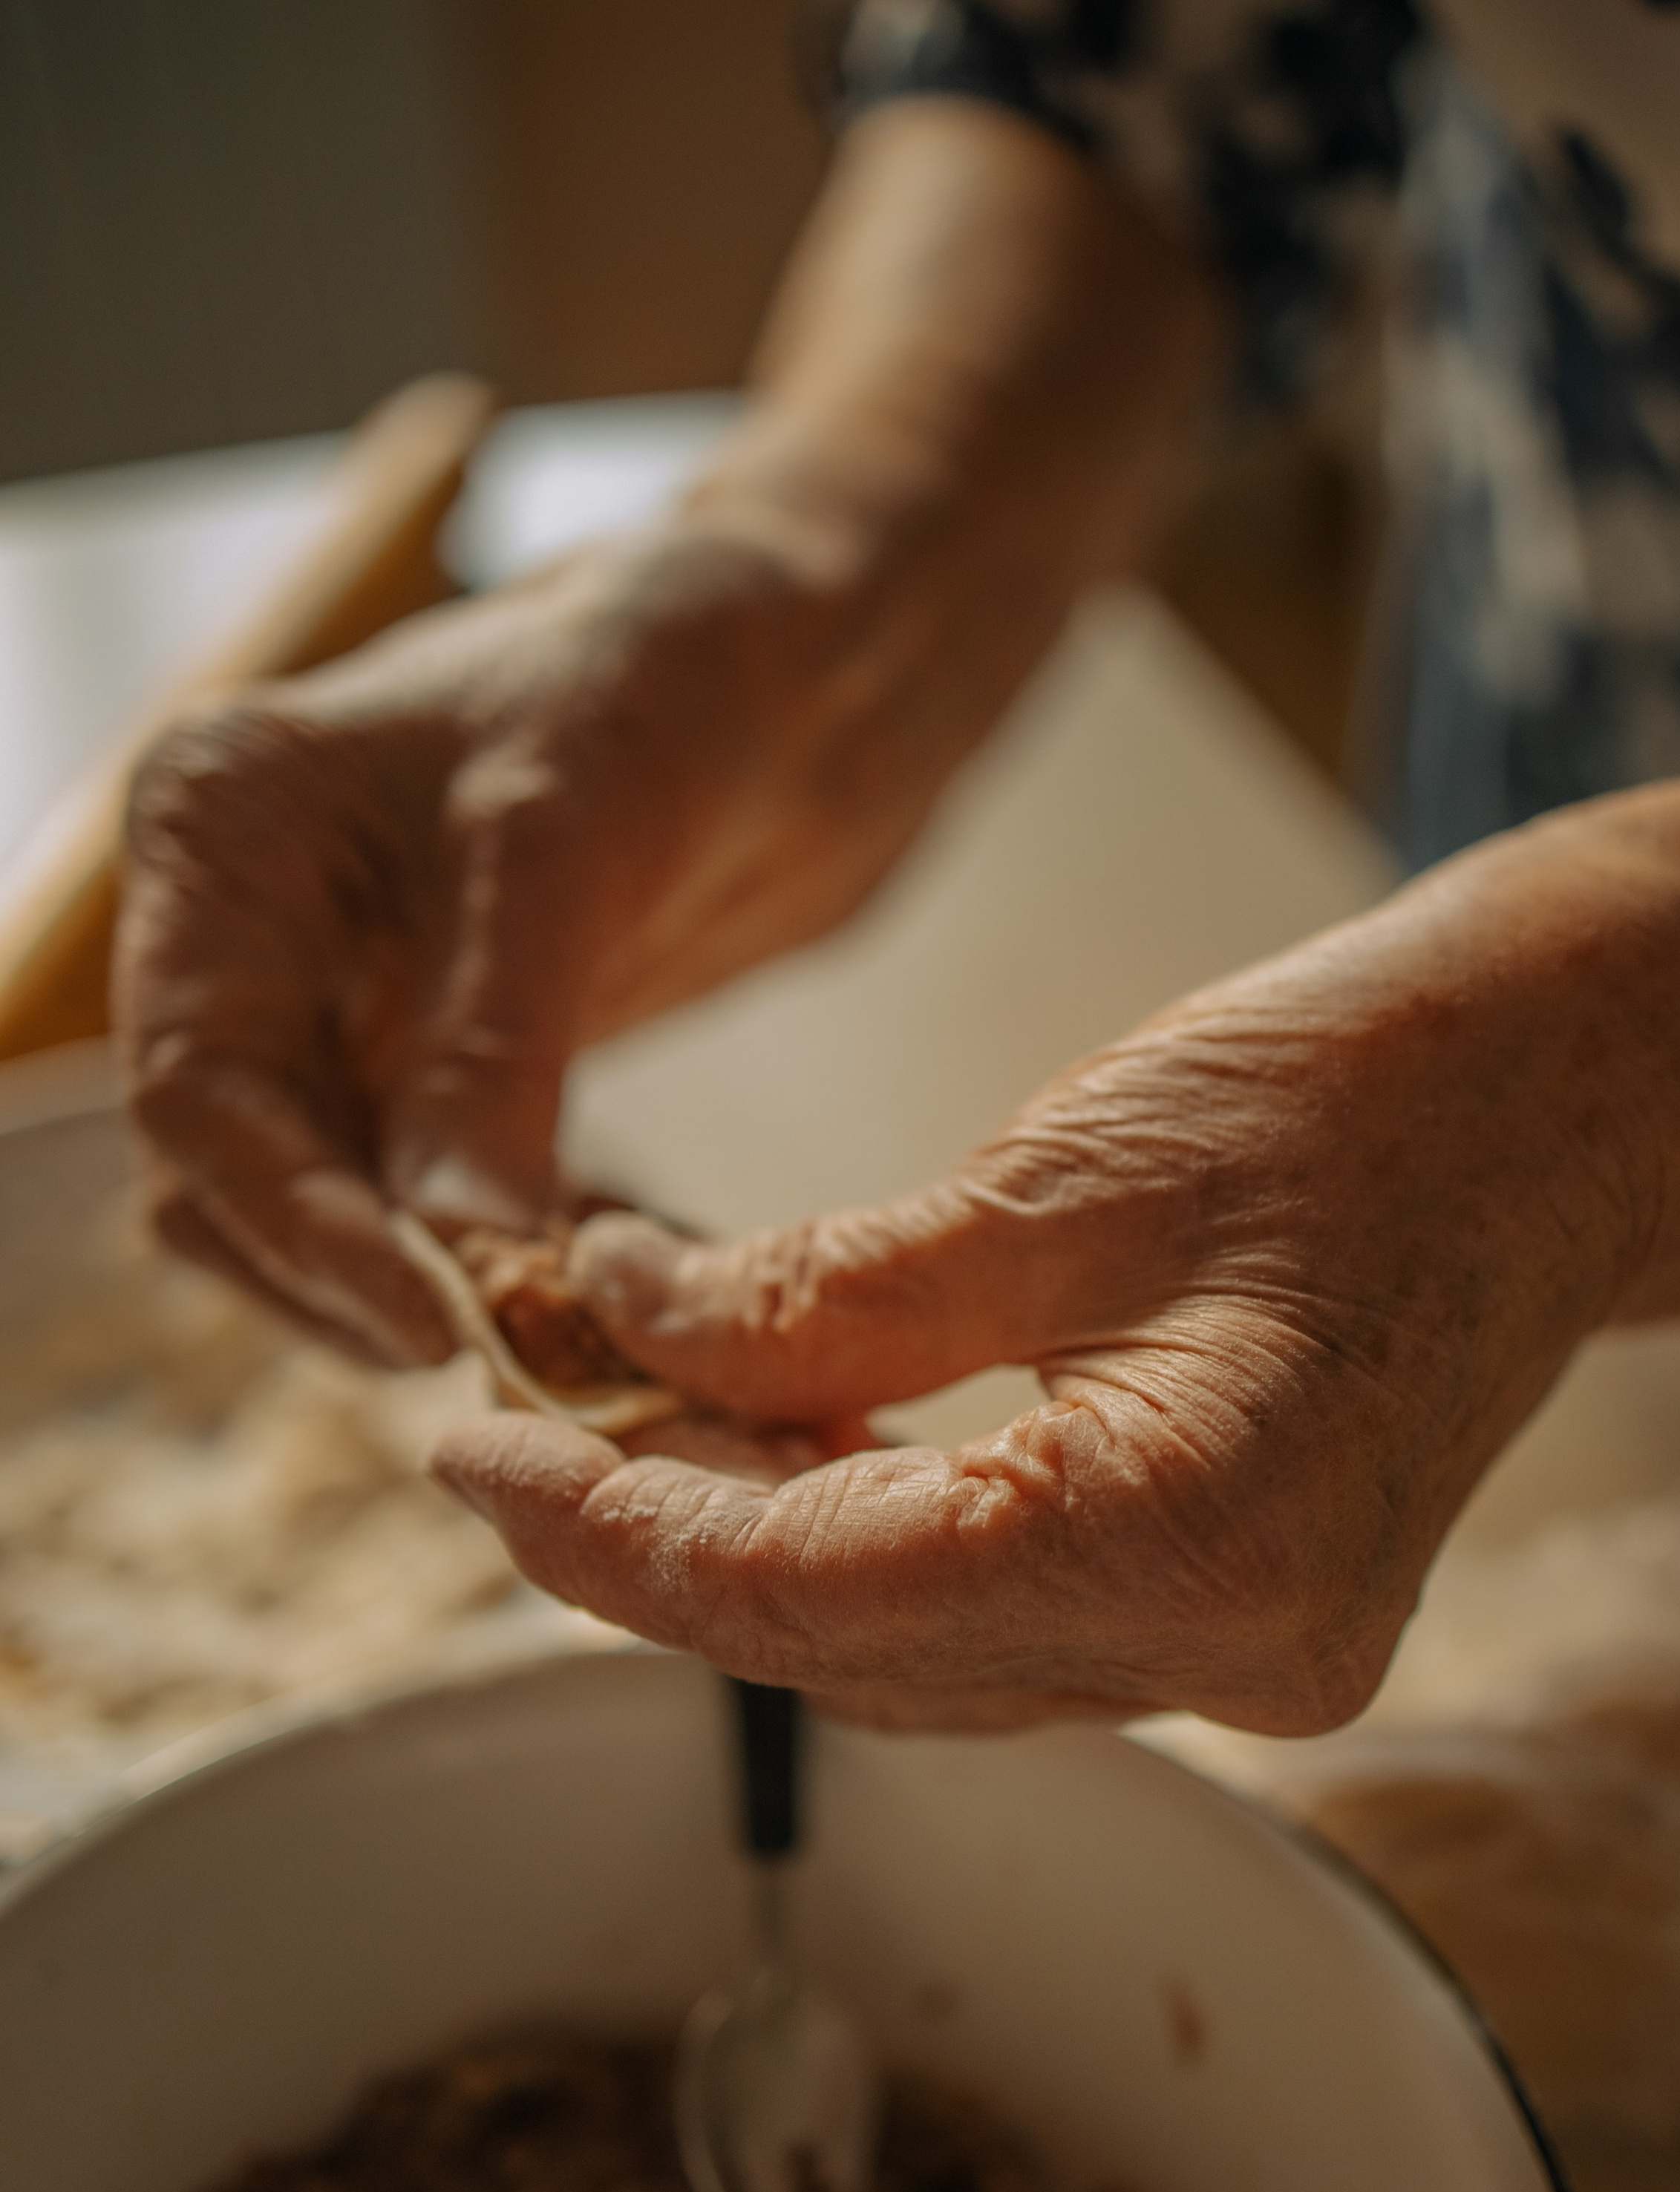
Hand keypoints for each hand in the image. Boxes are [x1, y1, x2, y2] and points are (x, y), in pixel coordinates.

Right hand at [116, 500, 1039, 1365]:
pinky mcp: (433, 1054)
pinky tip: (586, 1282)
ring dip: (415, 1285)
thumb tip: (453, 1253)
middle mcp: (252, 927)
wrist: (789, 665)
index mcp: (223, 833)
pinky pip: (417, 1198)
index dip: (297, 1221)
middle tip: (499, 1343)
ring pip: (316, 1207)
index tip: (425, 1317)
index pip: (196, 1084)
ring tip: (552, 1325)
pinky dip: (486, 1256)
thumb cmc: (666, 682)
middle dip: (346, 1274)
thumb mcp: (564, 852)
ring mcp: (339, 998)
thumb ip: (494, 1053)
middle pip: (230, 1171)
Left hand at [429, 822, 1672, 1733]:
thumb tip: (627, 1333)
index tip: (464, 1453)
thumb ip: (830, 1292)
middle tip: (521, 1415)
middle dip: (660, 1542)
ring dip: (759, 1544)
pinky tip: (792, 1440)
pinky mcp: (1239, 1621)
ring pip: (913, 1654)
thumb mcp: (1065, 1171)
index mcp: (1196, 1543)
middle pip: (848, 1650)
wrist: (1575, 1102)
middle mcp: (1228, 1657)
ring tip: (634, 1412)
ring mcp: (1246, 1662)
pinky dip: (871, 1542)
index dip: (610, 1534)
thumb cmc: (1371, 1091)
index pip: (815, 1594)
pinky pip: (997, 1622)